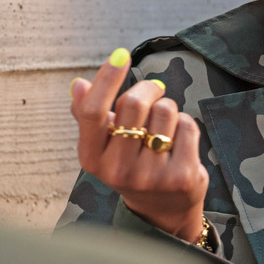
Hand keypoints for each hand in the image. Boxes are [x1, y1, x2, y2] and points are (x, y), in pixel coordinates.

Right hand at [70, 48, 208, 242]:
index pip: (93, 111)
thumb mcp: (104, 146)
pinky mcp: (181, 176)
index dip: (106, 78)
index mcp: (92, 158)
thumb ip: (89, 117)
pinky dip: (185, 125)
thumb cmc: (131, 165)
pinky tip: (180, 141)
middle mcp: (118, 170)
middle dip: (148, 88)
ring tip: (165, 126)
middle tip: (155, 89)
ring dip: (168, 109)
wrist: (163, 208)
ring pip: (164, 111)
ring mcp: (151, 176)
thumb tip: (76, 84)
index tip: (120, 54)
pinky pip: (187, 126)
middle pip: (134, 104)